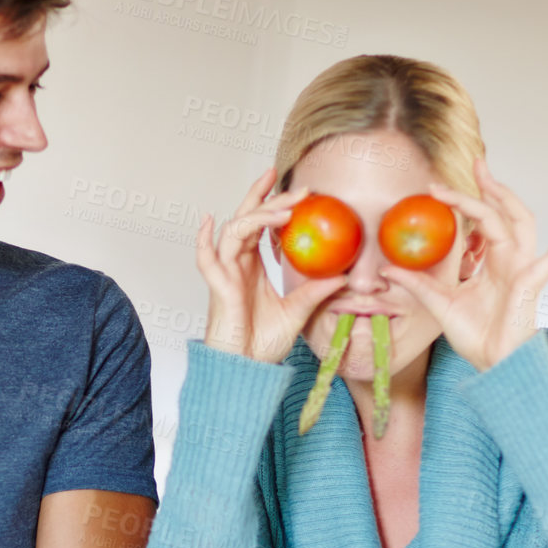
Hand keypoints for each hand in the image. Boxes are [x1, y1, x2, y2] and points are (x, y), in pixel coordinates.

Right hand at [199, 166, 347, 362]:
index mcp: (253, 266)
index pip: (262, 226)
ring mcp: (226, 273)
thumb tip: (344, 275)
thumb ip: (316, 291)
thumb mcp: (298, 311)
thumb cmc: (264, 343)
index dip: (276, 205)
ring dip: (257, 215)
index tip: (301, 192)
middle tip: (286, 179)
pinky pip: (206, 259)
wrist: (247, 368)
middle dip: (264, 196)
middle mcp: (238, 264)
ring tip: (283, 208)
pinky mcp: (219, 287)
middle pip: (247, 219)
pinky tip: (210, 220)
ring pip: (235, 231)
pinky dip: (204, 239)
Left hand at [381, 157, 547, 372]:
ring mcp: (523, 268)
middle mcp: (509, 260)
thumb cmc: (476, 337)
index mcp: (491, 264)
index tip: (437, 188)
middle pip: (502, 213)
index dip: (462, 202)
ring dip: (507, 199)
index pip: (479, 223)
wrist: (493, 364)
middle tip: (476, 162)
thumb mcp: (439, 304)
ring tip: (492, 179)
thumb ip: (417, 283)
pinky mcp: (532, 282)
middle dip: (490, 186)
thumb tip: (387, 268)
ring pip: (519, 223)